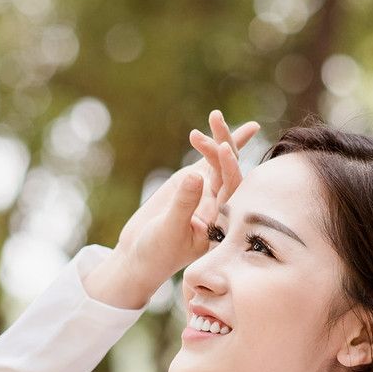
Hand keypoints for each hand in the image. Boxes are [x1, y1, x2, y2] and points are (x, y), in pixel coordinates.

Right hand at [112, 110, 258, 294]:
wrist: (139, 255)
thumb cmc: (155, 252)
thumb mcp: (169, 230)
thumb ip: (184, 204)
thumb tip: (196, 174)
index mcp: (222, 221)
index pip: (234, 190)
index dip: (231, 168)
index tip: (222, 149)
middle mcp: (219, 205)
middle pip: (230, 170)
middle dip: (225, 145)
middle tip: (217, 123)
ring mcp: (207, 192)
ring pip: (220, 161)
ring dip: (219, 138)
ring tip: (215, 116)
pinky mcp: (193, 182)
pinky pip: (208, 159)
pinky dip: (214, 141)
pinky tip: (219, 122)